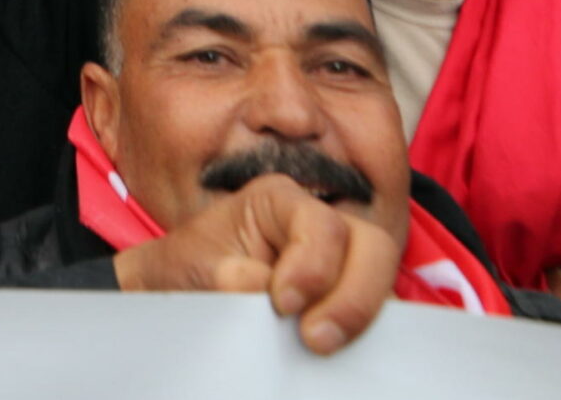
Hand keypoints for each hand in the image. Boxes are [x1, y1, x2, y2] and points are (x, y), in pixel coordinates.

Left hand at [111, 175, 400, 355]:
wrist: (178, 297)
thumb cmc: (183, 271)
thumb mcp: (186, 269)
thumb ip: (220, 276)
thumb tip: (253, 284)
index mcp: (278, 202)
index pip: (321, 224)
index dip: (313, 266)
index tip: (283, 304)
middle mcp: (318, 226)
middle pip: (371, 247)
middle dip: (354, 296)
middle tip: (318, 341)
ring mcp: (341, 263)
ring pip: (382, 281)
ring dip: (362, 318)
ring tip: (323, 352)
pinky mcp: (346, 298)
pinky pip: (377, 315)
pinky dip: (365, 335)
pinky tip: (341, 357)